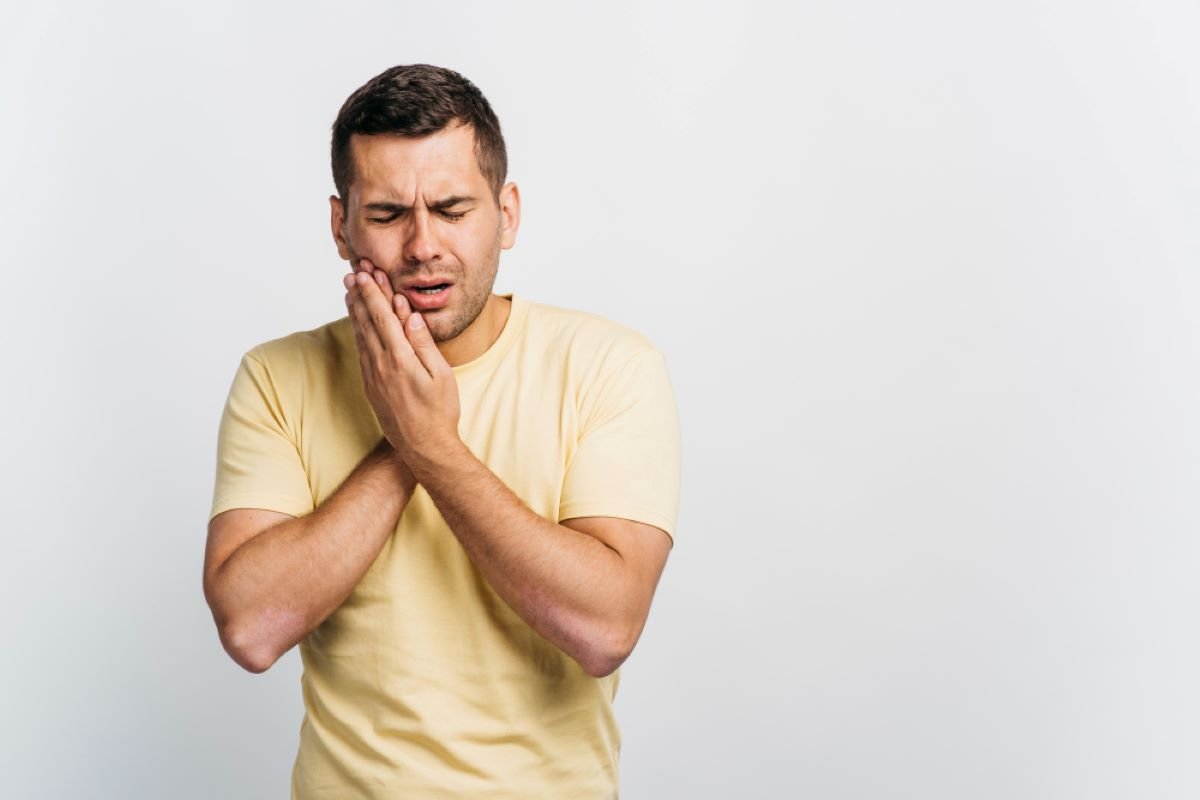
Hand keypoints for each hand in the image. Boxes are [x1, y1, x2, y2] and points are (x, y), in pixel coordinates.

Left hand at [344, 258, 461, 463]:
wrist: (422, 447)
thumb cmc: (439, 412)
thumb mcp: (441, 375)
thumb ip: (424, 343)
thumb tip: (411, 315)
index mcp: (400, 359)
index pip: (383, 317)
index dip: (374, 292)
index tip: (368, 272)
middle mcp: (381, 365)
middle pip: (367, 321)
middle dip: (361, 293)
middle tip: (354, 270)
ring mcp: (373, 376)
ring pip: (360, 334)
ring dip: (355, 308)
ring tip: (349, 288)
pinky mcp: (371, 385)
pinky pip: (361, 350)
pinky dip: (357, 329)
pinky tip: (356, 320)